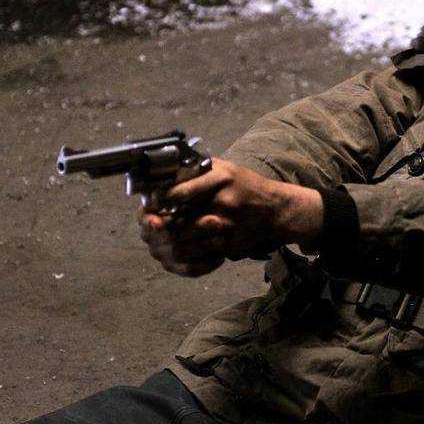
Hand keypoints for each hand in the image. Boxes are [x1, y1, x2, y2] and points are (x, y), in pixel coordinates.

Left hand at [138, 158, 322, 276]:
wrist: (274, 209)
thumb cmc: (244, 185)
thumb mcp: (223, 168)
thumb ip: (195, 171)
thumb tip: (162, 176)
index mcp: (220, 177)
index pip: (178, 192)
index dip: (157, 201)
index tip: (148, 204)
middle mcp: (223, 200)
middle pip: (177, 219)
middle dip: (159, 225)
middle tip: (150, 224)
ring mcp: (226, 225)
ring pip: (183, 241)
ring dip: (167, 242)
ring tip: (159, 238)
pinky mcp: (229, 244)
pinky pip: (198, 254)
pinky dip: (183, 255)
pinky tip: (177, 250)